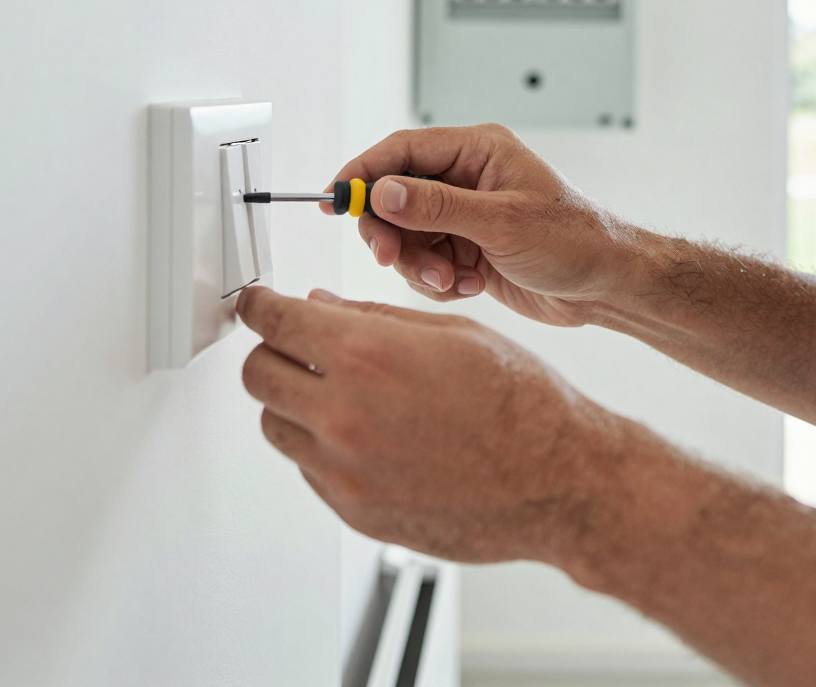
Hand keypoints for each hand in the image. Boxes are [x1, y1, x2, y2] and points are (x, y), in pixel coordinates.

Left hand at [237, 285, 629, 562]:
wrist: (557, 481)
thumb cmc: (521, 403)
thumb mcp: (451, 333)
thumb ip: (372, 319)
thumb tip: (321, 307)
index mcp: (367, 357)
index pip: (275, 321)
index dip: (259, 306)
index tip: (257, 304)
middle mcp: (344, 416)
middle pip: (258, 374)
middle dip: (272, 350)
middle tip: (297, 344)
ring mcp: (345, 472)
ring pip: (275, 425)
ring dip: (294, 401)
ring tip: (341, 393)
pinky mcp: (354, 512)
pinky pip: (308, 469)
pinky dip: (323, 446)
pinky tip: (371, 433)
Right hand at [332, 124, 644, 326]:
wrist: (607, 287)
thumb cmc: (574, 241)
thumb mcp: (503, 222)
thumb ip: (438, 207)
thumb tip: (382, 191)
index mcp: (477, 151)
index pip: (401, 151)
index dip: (362, 174)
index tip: (333, 199)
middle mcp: (467, 178)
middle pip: (395, 198)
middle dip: (391, 233)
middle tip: (393, 260)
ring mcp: (465, 215)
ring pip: (407, 237)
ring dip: (420, 265)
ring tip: (453, 281)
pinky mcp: (467, 249)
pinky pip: (426, 264)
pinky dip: (438, 281)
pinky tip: (470, 286)